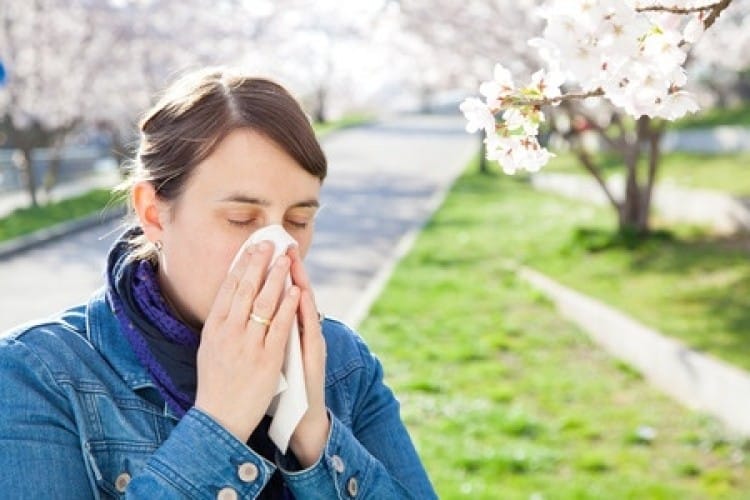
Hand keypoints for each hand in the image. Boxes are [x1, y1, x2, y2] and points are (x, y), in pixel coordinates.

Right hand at [194, 241, 300, 442]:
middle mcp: (228, 333)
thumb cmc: (215, 383)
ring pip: (263, 302)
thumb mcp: (208, 349)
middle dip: (258, 263)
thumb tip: (228, 298)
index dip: (241, 265)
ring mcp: (247, 345)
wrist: (219, 418)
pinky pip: (279, 326)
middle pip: (245, 289)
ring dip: (276, 277)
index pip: (228, 289)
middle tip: (270, 244)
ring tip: (286, 260)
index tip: (251, 248)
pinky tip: (295, 290)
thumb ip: (219, 324)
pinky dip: (287, 306)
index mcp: (213, 329)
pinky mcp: (266, 359)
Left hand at [287, 246, 329, 467]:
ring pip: (305, 306)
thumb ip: (271, 329)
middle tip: (285, 244)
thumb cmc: (283, 385)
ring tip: (293, 260)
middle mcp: (304, 332)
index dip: (279, 271)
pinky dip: (304, 312)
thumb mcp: (274, 353)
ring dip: (299, 281)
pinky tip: (302, 295)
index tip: (271, 248)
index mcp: (291, 330)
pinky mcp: (313, 356)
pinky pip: (308, 330)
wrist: (300, 416)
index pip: (285, 294)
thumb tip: (257, 308)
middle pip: (297, 293)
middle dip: (290, 268)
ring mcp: (310, 343)